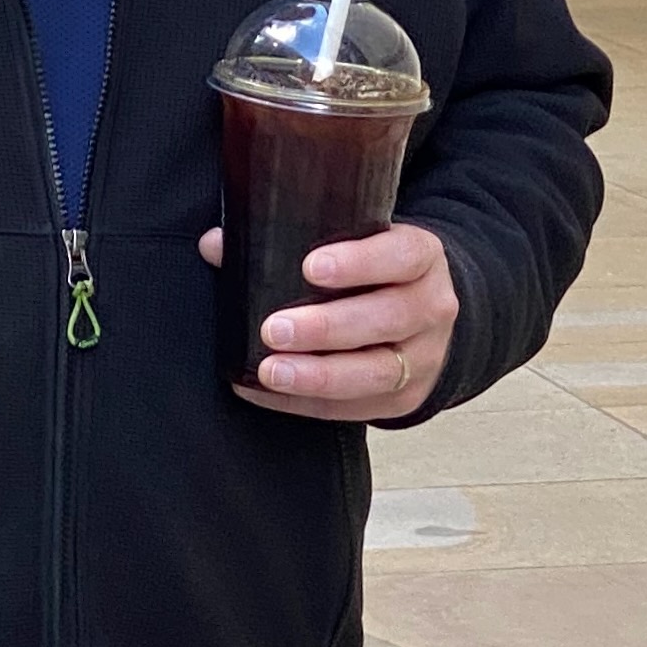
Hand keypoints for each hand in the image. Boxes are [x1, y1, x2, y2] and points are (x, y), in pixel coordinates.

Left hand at [197, 222, 456, 419]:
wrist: (424, 309)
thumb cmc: (372, 268)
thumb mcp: (353, 241)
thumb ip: (290, 238)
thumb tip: (215, 244)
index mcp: (422, 257)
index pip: (401, 256)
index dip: (360, 262)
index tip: (311, 267)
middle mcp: (432, 308)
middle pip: (387, 319)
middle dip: (327, 327)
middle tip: (275, 328)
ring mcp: (423, 359)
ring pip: (378, 372)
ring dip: (319, 374)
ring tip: (271, 370)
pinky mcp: (405, 398)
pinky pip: (356, 408)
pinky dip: (305, 403)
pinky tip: (262, 391)